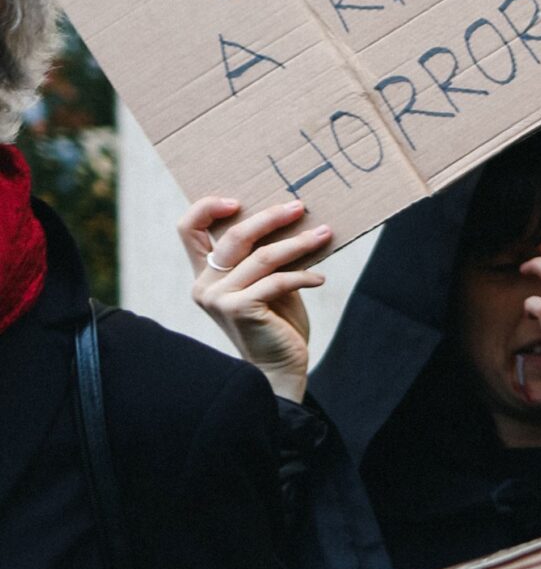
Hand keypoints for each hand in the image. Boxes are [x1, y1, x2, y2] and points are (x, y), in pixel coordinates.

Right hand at [179, 196, 331, 402]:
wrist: (280, 368)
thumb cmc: (276, 325)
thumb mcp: (268, 285)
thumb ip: (266, 259)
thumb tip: (291, 220)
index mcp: (205, 275)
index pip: (188, 230)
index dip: (207, 207)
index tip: (239, 200)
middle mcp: (204, 285)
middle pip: (233, 236)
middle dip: (270, 218)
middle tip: (300, 207)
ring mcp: (218, 297)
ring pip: (262, 257)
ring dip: (298, 244)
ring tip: (324, 234)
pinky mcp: (239, 309)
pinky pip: (277, 281)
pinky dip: (303, 276)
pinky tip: (320, 278)